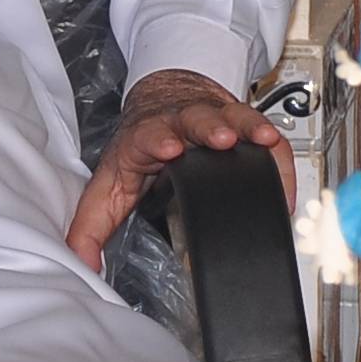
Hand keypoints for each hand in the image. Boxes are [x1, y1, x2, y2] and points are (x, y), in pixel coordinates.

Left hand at [67, 68, 293, 266]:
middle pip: (196, 118)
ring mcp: (215, 118)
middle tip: (221, 138)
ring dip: (248, 126)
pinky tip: (280, 160)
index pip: (151, 134)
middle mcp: (183, 121)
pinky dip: (274, 147)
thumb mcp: (110, 183)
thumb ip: (93, 223)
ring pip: (234, 116)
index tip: (170, 147)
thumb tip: (80, 262)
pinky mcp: (241, 122)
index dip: (160, 139)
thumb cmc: (139, 145)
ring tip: (262, 138)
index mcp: (148, 135)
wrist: (163, 99)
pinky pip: (262, 131)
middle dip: (209, 127)